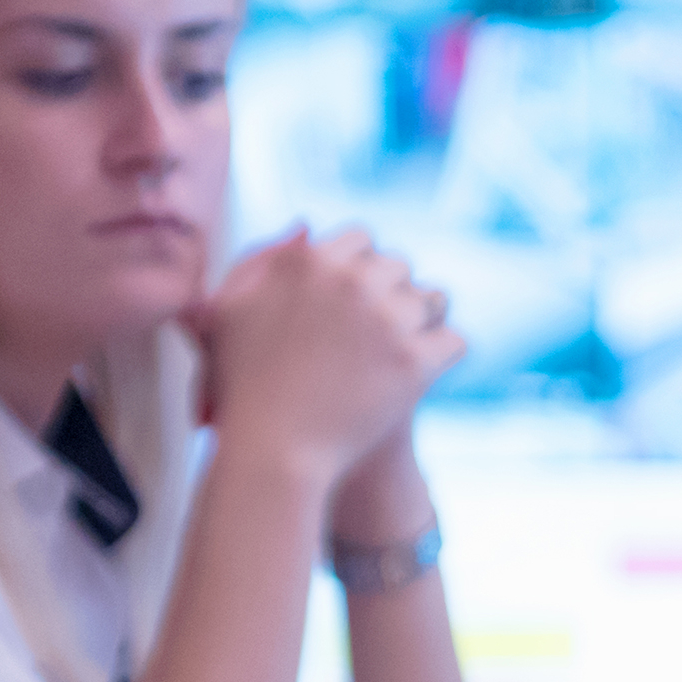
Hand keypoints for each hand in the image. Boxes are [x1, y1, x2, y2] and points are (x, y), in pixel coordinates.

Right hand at [189, 225, 460, 490]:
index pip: (360, 240)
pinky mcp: (414, 361)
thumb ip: (259, 263)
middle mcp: (348, 280)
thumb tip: (307, 227)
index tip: (360, 299)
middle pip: (398, 267)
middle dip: (394, 293)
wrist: (272, 454)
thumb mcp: (229, 316)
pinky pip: (452, 341)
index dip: (363, 270)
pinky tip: (430, 369)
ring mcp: (385, 319)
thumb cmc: (243, 389)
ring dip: (423, 321)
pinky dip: (443, 356)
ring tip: (410, 346)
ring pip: (431, 300)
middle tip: (387, 326)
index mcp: (306, 261)